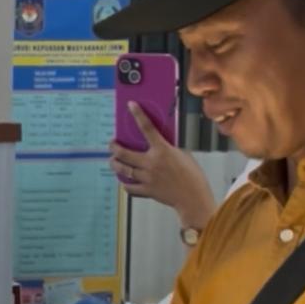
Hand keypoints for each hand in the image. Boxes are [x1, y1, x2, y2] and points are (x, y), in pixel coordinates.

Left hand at [109, 102, 216, 230]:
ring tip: (113, 160)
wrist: (193, 198)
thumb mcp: (184, 155)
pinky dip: (125, 183)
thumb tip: (159, 143)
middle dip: (114, 147)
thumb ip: (169, 148)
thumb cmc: (193, 175)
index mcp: (163, 150)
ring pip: (123, 169)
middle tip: (112, 143)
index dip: (138, 115)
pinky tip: (124, 180)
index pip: (147, 128)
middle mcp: (151, 163)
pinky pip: (129, 187)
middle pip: (124, 153)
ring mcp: (147, 177)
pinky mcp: (147, 190)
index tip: (131, 106)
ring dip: (115, 163)